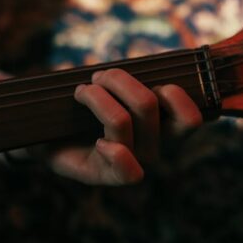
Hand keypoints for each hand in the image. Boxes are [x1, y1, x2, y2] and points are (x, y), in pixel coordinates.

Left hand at [48, 68, 202, 184]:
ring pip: (121, 119)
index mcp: (164, 126)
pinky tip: (98, 143)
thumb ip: (134, 79)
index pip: (191, 119)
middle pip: (147, 104)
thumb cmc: (89, 104)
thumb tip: (147, 67)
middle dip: (117, 80)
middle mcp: (153, 147)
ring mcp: (131, 162)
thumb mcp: (115, 87)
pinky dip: (111, 149)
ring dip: (95, 96)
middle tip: (98, 76)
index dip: (176, 95)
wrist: (51, 132)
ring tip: (81, 92)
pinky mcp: (106, 175)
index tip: (152, 82)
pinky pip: (122, 163)